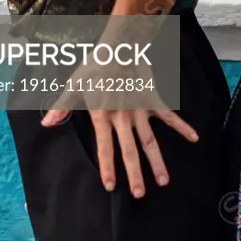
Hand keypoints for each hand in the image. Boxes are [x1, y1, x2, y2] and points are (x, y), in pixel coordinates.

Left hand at [40, 52, 197, 195]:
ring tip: (163, 181)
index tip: (111, 186)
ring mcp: (141, 110)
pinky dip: (182, 127)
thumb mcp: (75, 84)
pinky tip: (194, 138)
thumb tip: (46, 124)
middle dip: (135, 174)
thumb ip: (63, 106)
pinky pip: (170, 116)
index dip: (108, 167)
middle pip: (130, 150)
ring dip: (157, 161)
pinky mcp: (153, 100)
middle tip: (140, 194)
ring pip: (150, 141)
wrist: (120, 46)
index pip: (105, 147)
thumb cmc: (96, 65)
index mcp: (104, 116)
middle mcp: (123, 118)